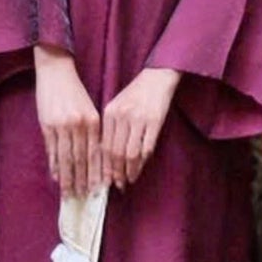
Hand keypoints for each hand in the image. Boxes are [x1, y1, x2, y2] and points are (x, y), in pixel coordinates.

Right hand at [34, 45, 101, 197]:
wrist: (56, 72)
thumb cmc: (74, 92)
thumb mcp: (89, 109)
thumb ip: (92, 131)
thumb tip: (92, 157)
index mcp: (93, 121)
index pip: (96, 153)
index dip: (97, 172)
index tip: (99, 188)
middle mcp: (79, 125)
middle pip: (82, 159)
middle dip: (82, 180)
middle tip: (83, 197)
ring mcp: (62, 126)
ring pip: (66, 158)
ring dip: (68, 177)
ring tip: (69, 192)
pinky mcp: (47, 125)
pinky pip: (52, 150)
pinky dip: (54, 165)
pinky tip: (56, 176)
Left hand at [102, 67, 179, 188]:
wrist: (157, 78)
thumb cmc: (136, 93)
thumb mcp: (117, 106)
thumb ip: (111, 128)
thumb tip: (107, 156)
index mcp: (110, 113)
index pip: (104, 146)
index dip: (104, 165)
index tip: (105, 178)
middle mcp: (122, 117)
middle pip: (116, 152)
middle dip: (116, 172)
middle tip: (117, 184)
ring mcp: (139, 119)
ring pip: (131, 153)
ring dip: (129, 170)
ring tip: (128, 180)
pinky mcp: (155, 121)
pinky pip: (147, 147)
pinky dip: (143, 162)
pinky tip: (140, 168)